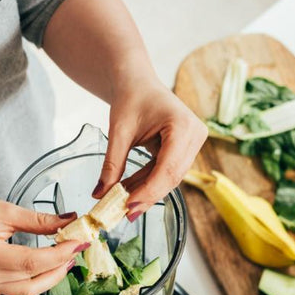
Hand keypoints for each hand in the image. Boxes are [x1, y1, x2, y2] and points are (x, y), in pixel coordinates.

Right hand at [0, 194, 85, 294]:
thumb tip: (69, 221)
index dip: (60, 254)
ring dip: (48, 281)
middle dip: (59, 266)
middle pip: (31, 281)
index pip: (32, 261)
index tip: (78, 243)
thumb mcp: (3, 210)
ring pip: (23, 294)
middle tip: (74, 249)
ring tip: (62, 262)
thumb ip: (38, 220)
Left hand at [94, 80, 206, 219]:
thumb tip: (100, 195)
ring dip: (147, 191)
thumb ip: (112, 165)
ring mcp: (193, 142)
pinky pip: (167, 171)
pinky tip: (130, 191)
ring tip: (123, 203)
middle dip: (147, 196)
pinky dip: (149, 182)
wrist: (137, 81)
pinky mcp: (186, 148)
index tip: (128, 206)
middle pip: (172, 176)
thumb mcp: (118, 132)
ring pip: (171, 177)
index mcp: (182, 126)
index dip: (149, 191)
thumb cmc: (130, 97)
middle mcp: (195, 135)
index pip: (168, 168)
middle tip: (124, 213)